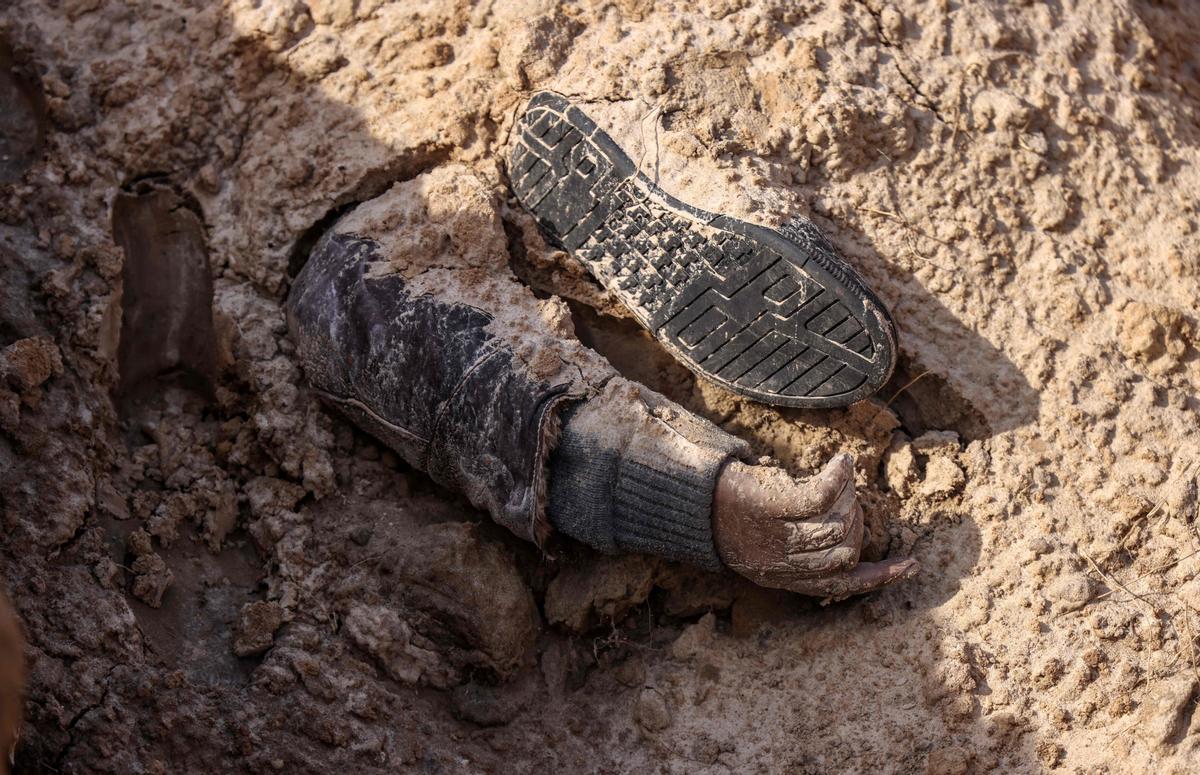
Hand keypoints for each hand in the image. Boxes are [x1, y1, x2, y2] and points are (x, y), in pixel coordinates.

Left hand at [712, 453, 916, 600]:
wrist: (686, 500)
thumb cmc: (727, 516)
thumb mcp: (764, 544)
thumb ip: (801, 546)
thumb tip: (847, 537)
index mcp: (786, 578)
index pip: (844, 585)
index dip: (881, 577)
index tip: (912, 565)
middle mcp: (783, 565)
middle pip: (845, 553)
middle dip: (857, 523)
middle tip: (849, 499)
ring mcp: (776, 538)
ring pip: (836, 526)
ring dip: (847, 498)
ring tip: (840, 477)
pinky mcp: (770, 509)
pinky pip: (820, 498)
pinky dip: (839, 479)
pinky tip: (843, 462)